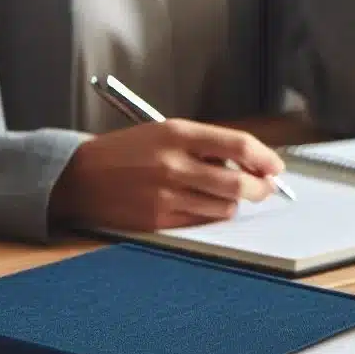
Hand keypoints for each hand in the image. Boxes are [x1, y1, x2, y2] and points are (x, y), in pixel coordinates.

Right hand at [50, 119, 284, 230]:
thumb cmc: (128, 151)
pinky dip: (210, 214)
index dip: (265, 157)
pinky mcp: (158, 221)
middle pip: (238, 183)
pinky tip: (199, 203)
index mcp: (177, 134)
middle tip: (264, 188)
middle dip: (260, 188)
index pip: (238, 145)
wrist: (79, 177)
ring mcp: (166, 195)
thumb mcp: (166, 132)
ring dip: (232, 202)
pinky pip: (202, 221)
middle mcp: (173, 164)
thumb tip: (252, 162)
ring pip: (224, 206)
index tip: (275, 166)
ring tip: (220, 193)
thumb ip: (208, 144)